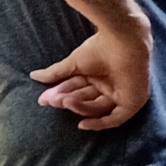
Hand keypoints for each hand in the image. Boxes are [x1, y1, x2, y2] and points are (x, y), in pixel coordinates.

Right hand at [32, 25, 149, 130]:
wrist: (123, 41)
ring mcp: (121, 94)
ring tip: (65, 100)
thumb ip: (56, 73)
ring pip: (96, 108)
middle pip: (85, 99)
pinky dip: (100, 123)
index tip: (43, 98)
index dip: (60, 93)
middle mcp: (109, 85)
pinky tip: (82, 124)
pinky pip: (116, 119)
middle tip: (50, 101)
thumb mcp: (74, 63)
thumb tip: (33, 76)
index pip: (76, 88)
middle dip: (67, 100)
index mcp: (96, 74)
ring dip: (79, 106)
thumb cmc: (100, 47)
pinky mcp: (132, 102)